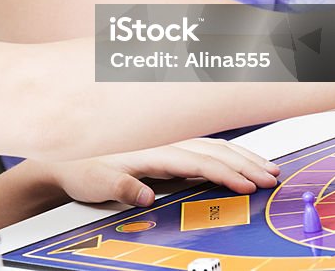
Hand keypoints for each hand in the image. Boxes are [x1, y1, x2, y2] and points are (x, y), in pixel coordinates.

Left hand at [39, 138, 280, 207]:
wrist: (62, 154)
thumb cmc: (78, 167)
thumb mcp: (93, 180)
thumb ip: (120, 185)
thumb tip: (145, 195)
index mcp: (150, 147)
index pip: (196, 160)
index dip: (225, 172)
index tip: (248, 185)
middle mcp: (161, 139)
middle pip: (212, 149)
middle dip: (245, 163)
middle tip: (272, 178)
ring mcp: (164, 139)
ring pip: (211, 145)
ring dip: (241, 155)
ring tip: (267, 168)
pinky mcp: (164, 144)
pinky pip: (202, 146)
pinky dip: (226, 153)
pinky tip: (240, 160)